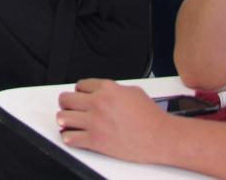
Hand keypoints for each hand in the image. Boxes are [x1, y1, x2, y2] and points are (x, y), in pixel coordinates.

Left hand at [55, 80, 170, 162]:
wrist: (162, 137)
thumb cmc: (152, 117)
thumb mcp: (133, 92)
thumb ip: (114, 89)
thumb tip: (104, 91)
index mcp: (108, 89)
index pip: (80, 85)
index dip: (79, 91)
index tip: (79, 96)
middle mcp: (98, 103)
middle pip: (66, 99)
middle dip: (67, 103)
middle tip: (69, 108)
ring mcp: (95, 122)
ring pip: (63, 117)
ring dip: (65, 120)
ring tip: (69, 122)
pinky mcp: (96, 140)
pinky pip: (71, 138)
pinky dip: (69, 138)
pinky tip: (72, 136)